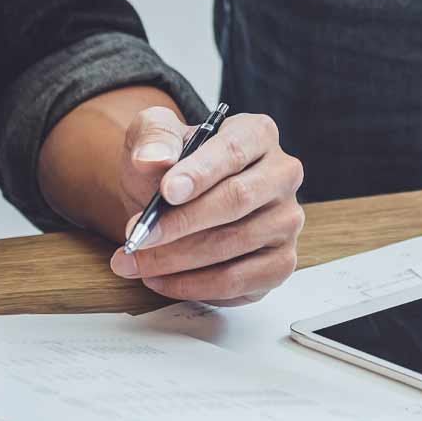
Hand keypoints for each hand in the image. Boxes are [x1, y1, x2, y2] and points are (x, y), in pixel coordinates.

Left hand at [107, 108, 304, 303]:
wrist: (174, 202)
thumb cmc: (171, 167)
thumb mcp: (153, 136)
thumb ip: (153, 138)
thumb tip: (152, 159)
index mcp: (258, 134)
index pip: (234, 151)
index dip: (200, 173)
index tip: (166, 193)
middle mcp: (283, 175)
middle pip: (238, 200)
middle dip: (181, 223)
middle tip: (138, 236)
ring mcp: (286, 220)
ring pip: (234, 243)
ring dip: (177, 259)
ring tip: (135, 261)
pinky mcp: (280, 261)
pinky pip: (238, 281)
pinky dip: (193, 285)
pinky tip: (160, 279)